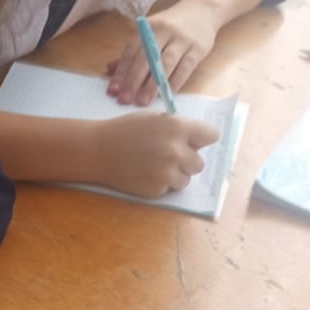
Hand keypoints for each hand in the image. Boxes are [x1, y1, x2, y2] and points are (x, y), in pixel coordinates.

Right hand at [90, 109, 218, 198]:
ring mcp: (167, 172)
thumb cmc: (124, 131)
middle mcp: (176, 151)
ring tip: (154, 166)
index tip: (194, 142)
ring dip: (175, 175)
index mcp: (177, 128)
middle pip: (199, 163)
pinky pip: (168, 188)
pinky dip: (159, 183)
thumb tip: (196, 142)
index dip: (201, 139)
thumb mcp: (153, 119)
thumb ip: (176, 128)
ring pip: (186, 179)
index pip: (211, 136)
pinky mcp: (157, 189)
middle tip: (168, 157)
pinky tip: (144, 174)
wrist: (97, 151)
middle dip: (186, 161)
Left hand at [105, 0, 221, 106]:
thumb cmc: (171, 25)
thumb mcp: (150, 33)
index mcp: (148, 27)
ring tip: (143, 101)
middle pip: (146, 58)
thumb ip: (133, 52)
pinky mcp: (198, 48)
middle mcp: (164, 31)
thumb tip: (110, 70)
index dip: (121, 72)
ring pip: (165, 63)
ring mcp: (182, 39)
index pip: (131, 51)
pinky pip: (185, 68)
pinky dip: (175, 82)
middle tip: (125, 99)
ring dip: (153, 84)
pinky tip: (166, 94)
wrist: (203, 10)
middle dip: (134, 80)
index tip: (113, 90)